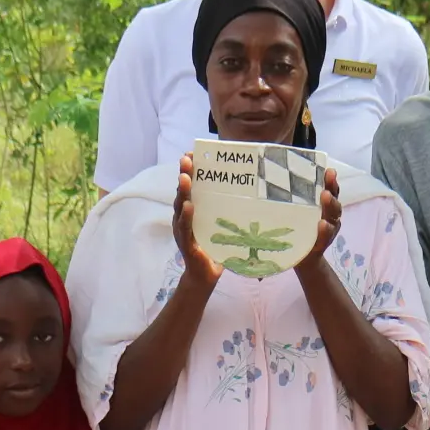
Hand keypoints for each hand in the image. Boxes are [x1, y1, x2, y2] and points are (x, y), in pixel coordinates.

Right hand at [171, 155, 222, 286]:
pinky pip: (185, 227)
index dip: (189, 170)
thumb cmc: (216, 248)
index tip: (192, 154)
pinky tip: (189, 206)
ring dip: (183, 191)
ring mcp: (182, 229)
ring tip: (186, 178)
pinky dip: (186, 216)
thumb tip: (249, 191)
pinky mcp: (186, 242)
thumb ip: (227, 210)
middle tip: (186, 160)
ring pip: (180, 206)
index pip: (190, 186)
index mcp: (193, 210)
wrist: (206, 276)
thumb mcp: (222, 224)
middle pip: (183, 191)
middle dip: (184, 174)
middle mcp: (184, 217)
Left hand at [298, 168, 341, 269]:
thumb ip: (291, 199)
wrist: (302, 258)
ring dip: (330, 206)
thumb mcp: (294, 212)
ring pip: (333, 216)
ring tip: (325, 197)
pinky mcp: (323, 243)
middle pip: (334, 201)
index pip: (329, 189)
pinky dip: (325, 230)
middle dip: (332, 191)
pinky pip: (325, 236)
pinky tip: (322, 224)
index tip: (329, 170)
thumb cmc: (297, 229)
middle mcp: (329, 216)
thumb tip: (268, 178)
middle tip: (325, 183)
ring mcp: (329, 229)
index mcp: (323, 205)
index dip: (330, 180)